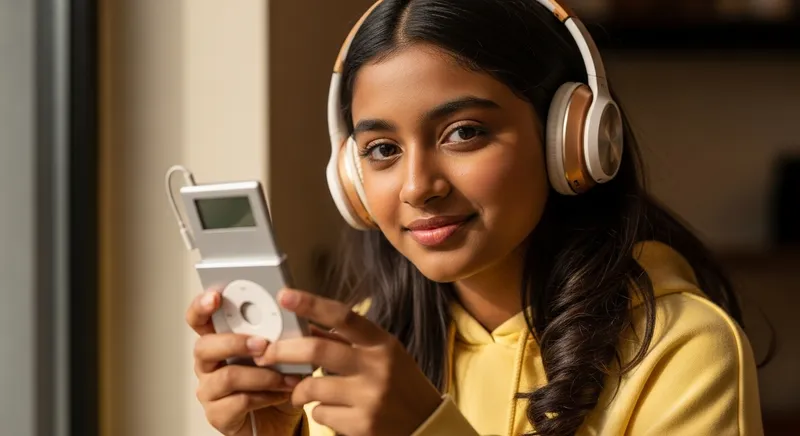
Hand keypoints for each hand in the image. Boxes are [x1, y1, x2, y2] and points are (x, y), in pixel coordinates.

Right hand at [187, 288, 303, 435]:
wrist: (282, 420)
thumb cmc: (276, 382)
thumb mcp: (279, 352)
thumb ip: (277, 333)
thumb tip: (293, 312)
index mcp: (219, 342)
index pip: (199, 320)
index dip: (201, 307)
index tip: (216, 296)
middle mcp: (208, 365)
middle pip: (204, 347)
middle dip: (235, 342)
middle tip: (262, 344)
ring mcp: (210, 391)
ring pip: (227, 376)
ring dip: (262, 375)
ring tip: (286, 376)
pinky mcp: (218, 415)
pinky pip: (239, 401)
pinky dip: (266, 396)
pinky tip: (282, 394)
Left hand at [255, 289, 443, 435]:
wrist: (425, 423)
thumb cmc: (398, 382)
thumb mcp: (380, 354)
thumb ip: (345, 341)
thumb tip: (305, 326)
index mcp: (381, 342)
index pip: (344, 316)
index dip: (312, 304)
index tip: (285, 296)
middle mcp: (377, 366)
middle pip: (317, 351)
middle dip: (283, 351)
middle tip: (265, 355)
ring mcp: (370, 397)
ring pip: (312, 387)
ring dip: (298, 390)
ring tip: (299, 391)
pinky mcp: (363, 424)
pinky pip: (321, 413)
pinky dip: (318, 411)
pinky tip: (332, 410)